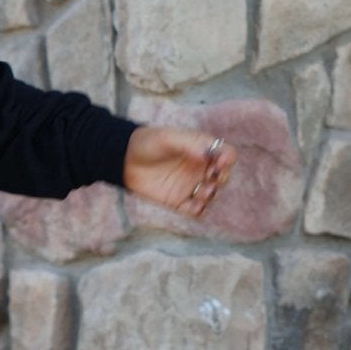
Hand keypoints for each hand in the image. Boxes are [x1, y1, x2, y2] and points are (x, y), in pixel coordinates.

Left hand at [122, 125, 236, 219]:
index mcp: (202, 150)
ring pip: (213, 195)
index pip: (226, 155)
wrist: (124, 160)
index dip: (227, 159)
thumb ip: (190, 144)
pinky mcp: (179, 202)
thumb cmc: (147, 143)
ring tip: (204, 192)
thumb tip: (210, 154)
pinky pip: (196, 211)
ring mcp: (191, 186)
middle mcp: (200, 169)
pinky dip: (199, 211)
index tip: (219, 161)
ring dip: (212, 195)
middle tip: (210, 176)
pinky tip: (192, 206)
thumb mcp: (168, 138)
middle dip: (221, 178)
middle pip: (223, 176)